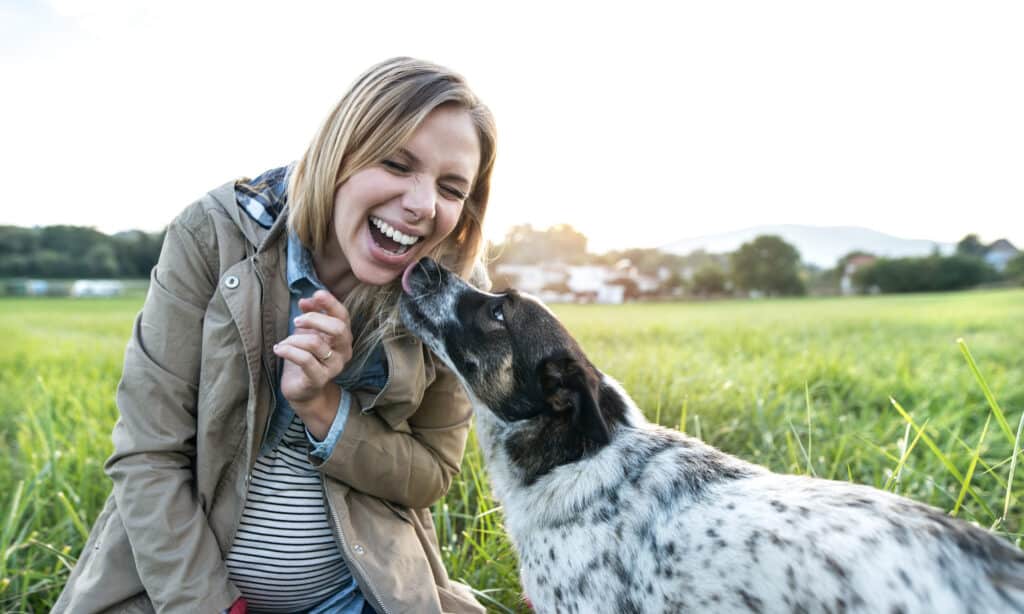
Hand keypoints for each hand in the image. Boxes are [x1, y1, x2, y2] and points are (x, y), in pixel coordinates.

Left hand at [273, 290, 352, 437]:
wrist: (304, 390)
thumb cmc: (306, 358)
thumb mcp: (307, 332)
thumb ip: (310, 314)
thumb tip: (306, 300)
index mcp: (343, 337)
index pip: (343, 316)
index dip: (331, 303)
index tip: (316, 294)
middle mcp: (343, 351)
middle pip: (337, 328)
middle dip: (314, 319)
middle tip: (296, 320)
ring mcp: (334, 367)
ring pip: (316, 343)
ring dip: (294, 339)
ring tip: (283, 342)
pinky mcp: (319, 379)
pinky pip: (305, 360)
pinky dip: (288, 351)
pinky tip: (279, 350)